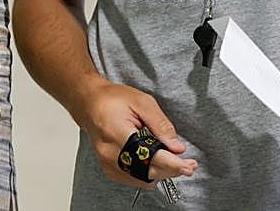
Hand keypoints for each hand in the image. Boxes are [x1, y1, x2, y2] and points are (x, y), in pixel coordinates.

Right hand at [72, 80, 197, 190]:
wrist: (90, 103)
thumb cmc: (111, 99)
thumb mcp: (141, 101)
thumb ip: (160, 124)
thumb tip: (176, 146)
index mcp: (116, 132)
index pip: (149, 156)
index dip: (172, 163)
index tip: (188, 165)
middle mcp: (110, 152)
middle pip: (147, 172)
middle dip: (171, 170)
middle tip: (189, 165)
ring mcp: (108, 163)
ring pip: (142, 179)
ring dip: (161, 173)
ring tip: (175, 163)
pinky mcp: (110, 169)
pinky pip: (134, 179)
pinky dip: (149, 174)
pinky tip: (157, 164)